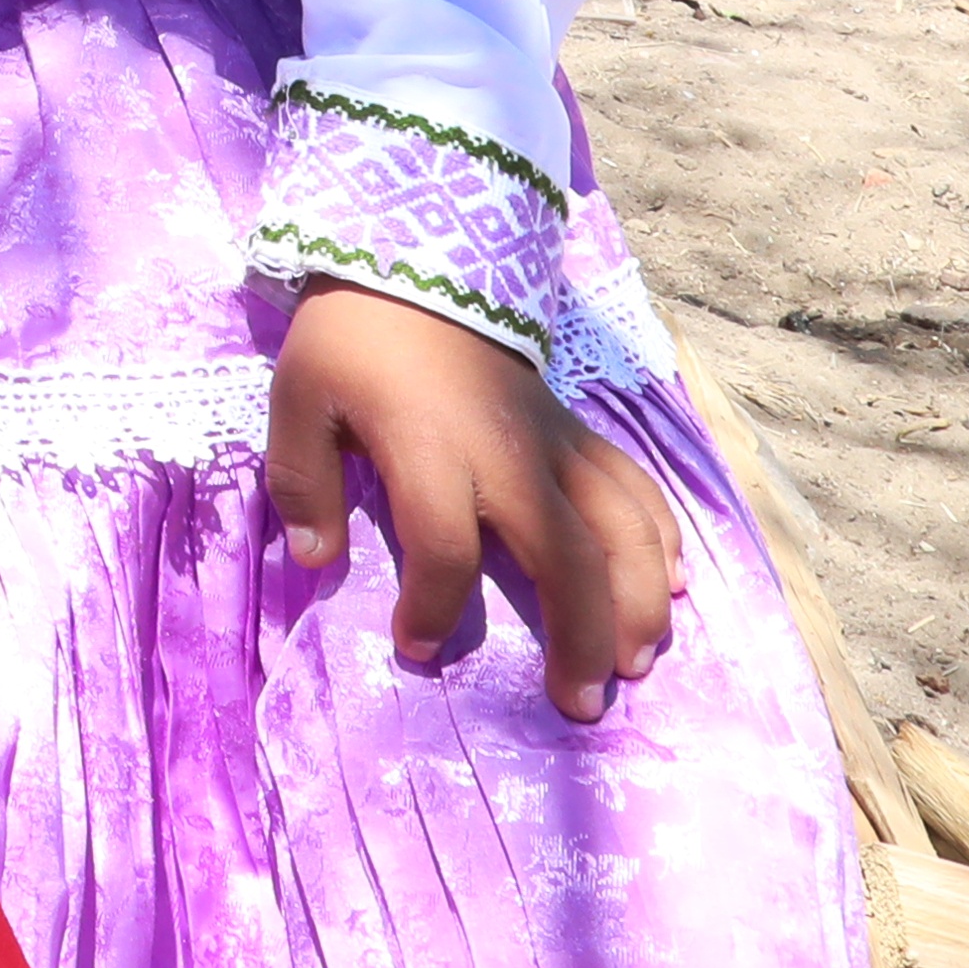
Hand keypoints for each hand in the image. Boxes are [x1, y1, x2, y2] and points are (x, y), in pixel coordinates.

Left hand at [264, 281, 679, 718]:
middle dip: (581, 638)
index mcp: (432, 449)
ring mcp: (555, 443)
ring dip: (637, 601)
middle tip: (581, 705)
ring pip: (622, 530)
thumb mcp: (298, 399)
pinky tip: (669, 585)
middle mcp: (509, 455)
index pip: (444, 550)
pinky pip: (634, 487)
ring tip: (637, 665)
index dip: (432, 610)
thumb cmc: (352, 340)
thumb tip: (314, 561)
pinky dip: (660, 536)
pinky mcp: (577, 430)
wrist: (418, 262)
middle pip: (567, 558)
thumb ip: (301, 481)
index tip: (414, 649)